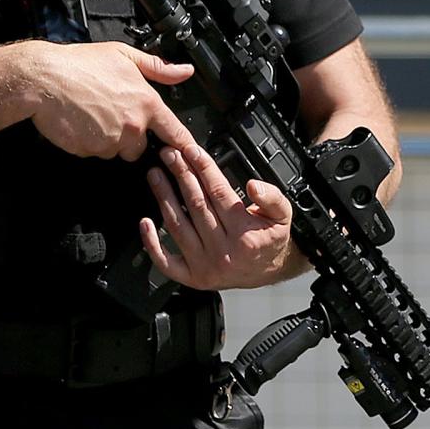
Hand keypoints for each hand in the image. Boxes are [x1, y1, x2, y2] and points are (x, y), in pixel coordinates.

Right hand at [21, 41, 198, 160]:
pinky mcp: (89, 151)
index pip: (174, 131)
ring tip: (93, 114)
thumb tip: (184, 72)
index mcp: (145, 103)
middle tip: (112, 113)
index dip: (183, 143)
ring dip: (108, 140)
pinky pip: (94, 152)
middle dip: (129, 136)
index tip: (190, 152)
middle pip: (140, 146)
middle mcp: (132, 126)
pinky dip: (89, 142)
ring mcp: (110, 141)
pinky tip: (81, 122)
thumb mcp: (124, 55)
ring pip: (116, 150)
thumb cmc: (80, 65)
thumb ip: (158, 68)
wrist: (44, 79)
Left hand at [139, 143, 299, 290]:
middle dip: (181, 175)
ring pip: (178, 226)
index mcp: (244, 235)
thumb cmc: (271, 240)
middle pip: (195, 205)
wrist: (268, 270)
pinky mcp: (192, 277)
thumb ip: (272, 198)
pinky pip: (166, 261)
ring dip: (164, 197)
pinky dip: (152, 243)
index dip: (204, 169)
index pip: (219, 193)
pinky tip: (144, 223)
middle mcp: (223, 251)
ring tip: (155, 175)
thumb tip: (254, 185)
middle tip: (169, 155)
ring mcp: (205, 266)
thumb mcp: (284, 216)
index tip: (191, 151)